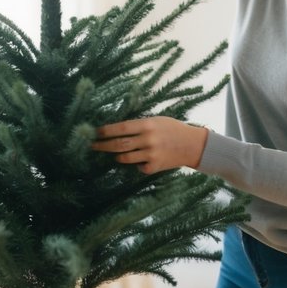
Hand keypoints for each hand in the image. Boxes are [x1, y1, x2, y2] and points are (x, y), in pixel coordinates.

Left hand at [91, 117, 209, 174]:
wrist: (192, 145)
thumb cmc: (173, 129)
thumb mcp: (157, 120)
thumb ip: (139, 124)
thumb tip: (116, 129)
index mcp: (147, 124)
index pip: (121, 128)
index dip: (106, 131)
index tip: (95, 132)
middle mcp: (148, 139)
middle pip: (119, 144)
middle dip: (103, 145)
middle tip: (93, 145)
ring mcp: (151, 154)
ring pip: (125, 158)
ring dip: (116, 156)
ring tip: (113, 154)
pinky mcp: (154, 166)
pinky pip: (138, 167)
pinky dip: (136, 164)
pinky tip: (140, 160)